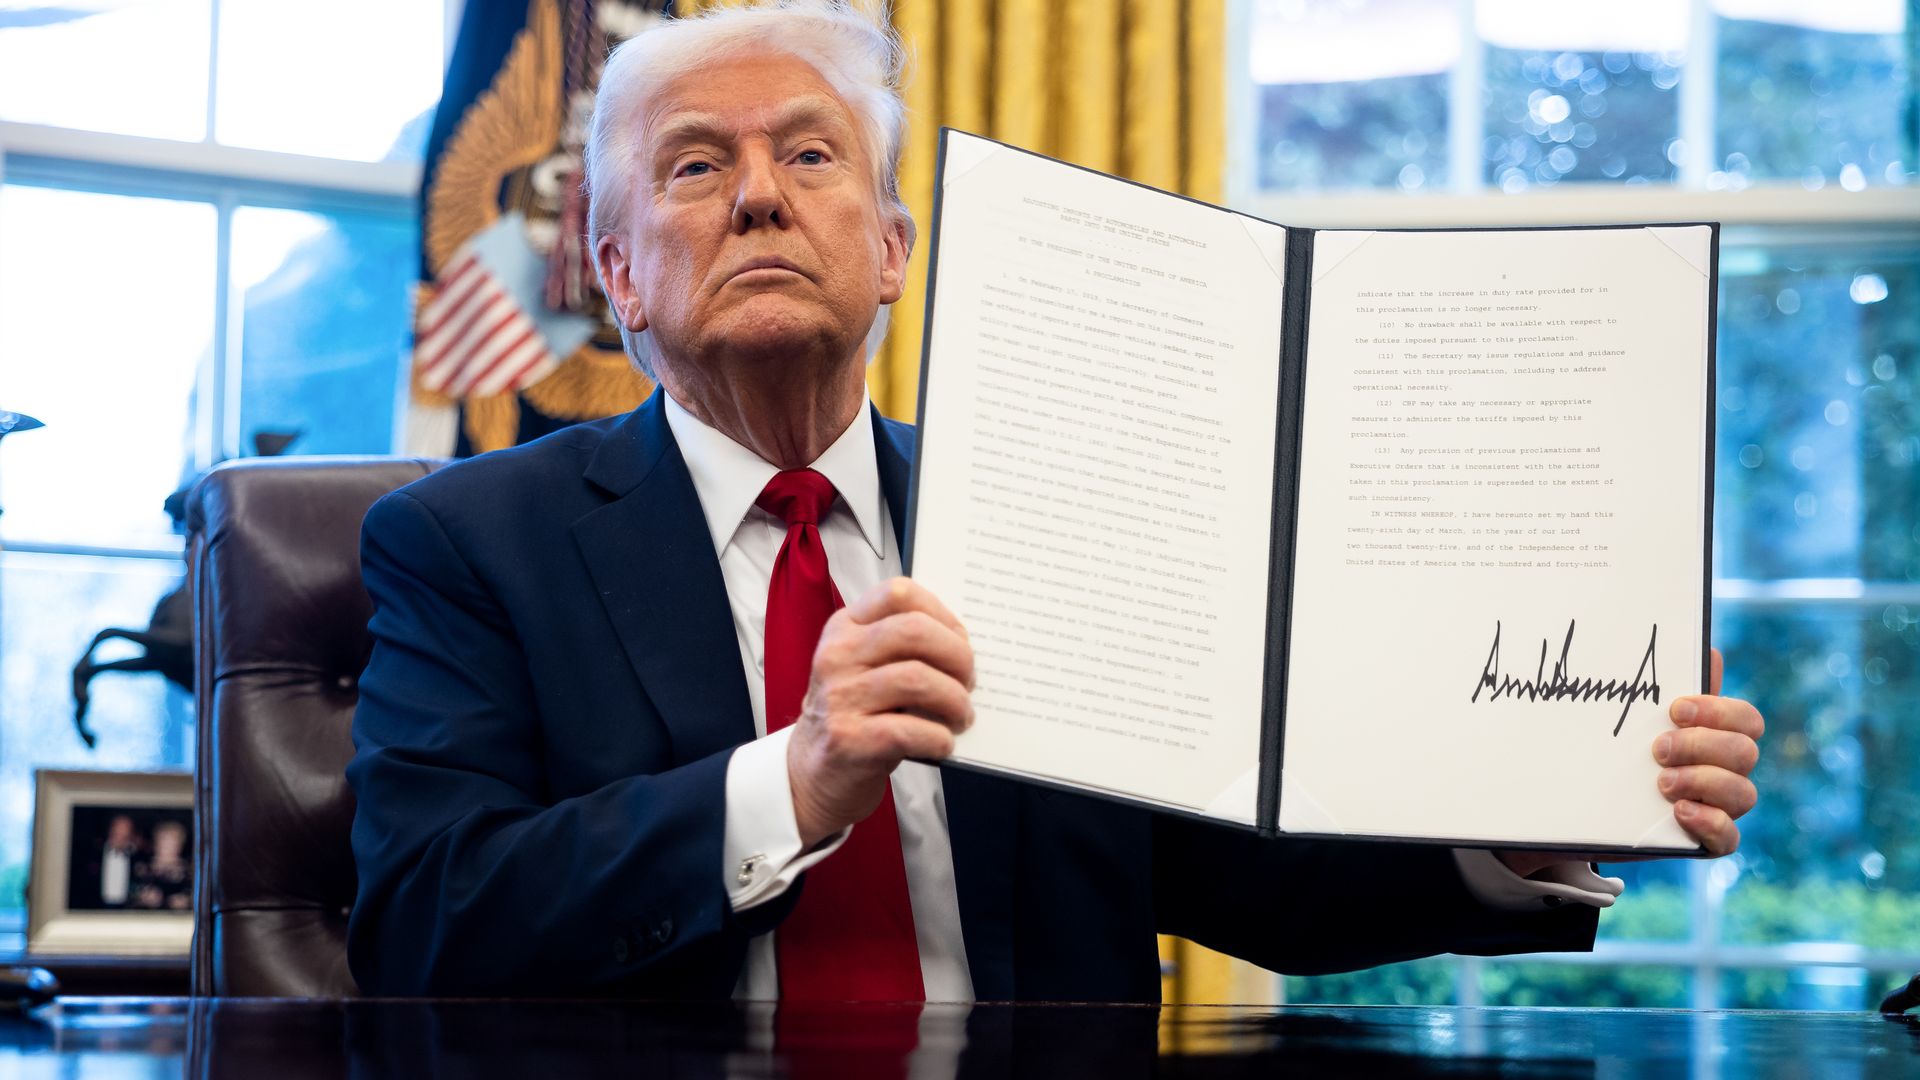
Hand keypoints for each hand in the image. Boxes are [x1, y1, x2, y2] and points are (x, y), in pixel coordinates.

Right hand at [787, 577, 973, 846]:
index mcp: (844, 628)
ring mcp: (838, 697)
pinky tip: (942, 744)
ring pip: (918, 679)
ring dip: (955, 701)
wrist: (813, 773)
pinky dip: (939, 738)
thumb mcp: (866, 669)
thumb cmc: (856, 715)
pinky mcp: (847, 740)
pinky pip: (910, 730)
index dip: (942, 613)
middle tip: (969, 681)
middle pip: (914, 631)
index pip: (898, 593)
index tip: (959, 640)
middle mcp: (836, 655)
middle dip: (958, 656)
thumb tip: (966, 648)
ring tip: (962, 716)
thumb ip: (903, 650)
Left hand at [1497, 647, 1763, 877]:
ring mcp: (1718, 807)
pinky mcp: (1702, 841)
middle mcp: (1724, 770)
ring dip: (1703, 782)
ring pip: (1744, 794)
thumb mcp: (1630, 721)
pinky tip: (1680, 812)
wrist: (1578, 805)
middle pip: (1745, 752)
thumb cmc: (1613, 752)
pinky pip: (1729, 839)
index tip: (1675, 709)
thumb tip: (1708, 649)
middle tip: (1657, 749)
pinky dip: (1710, 823)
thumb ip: (1663, 690)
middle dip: (1701, 746)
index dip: (1720, 712)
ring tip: (1661, 783)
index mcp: (1714, 735)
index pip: (1747, 720)